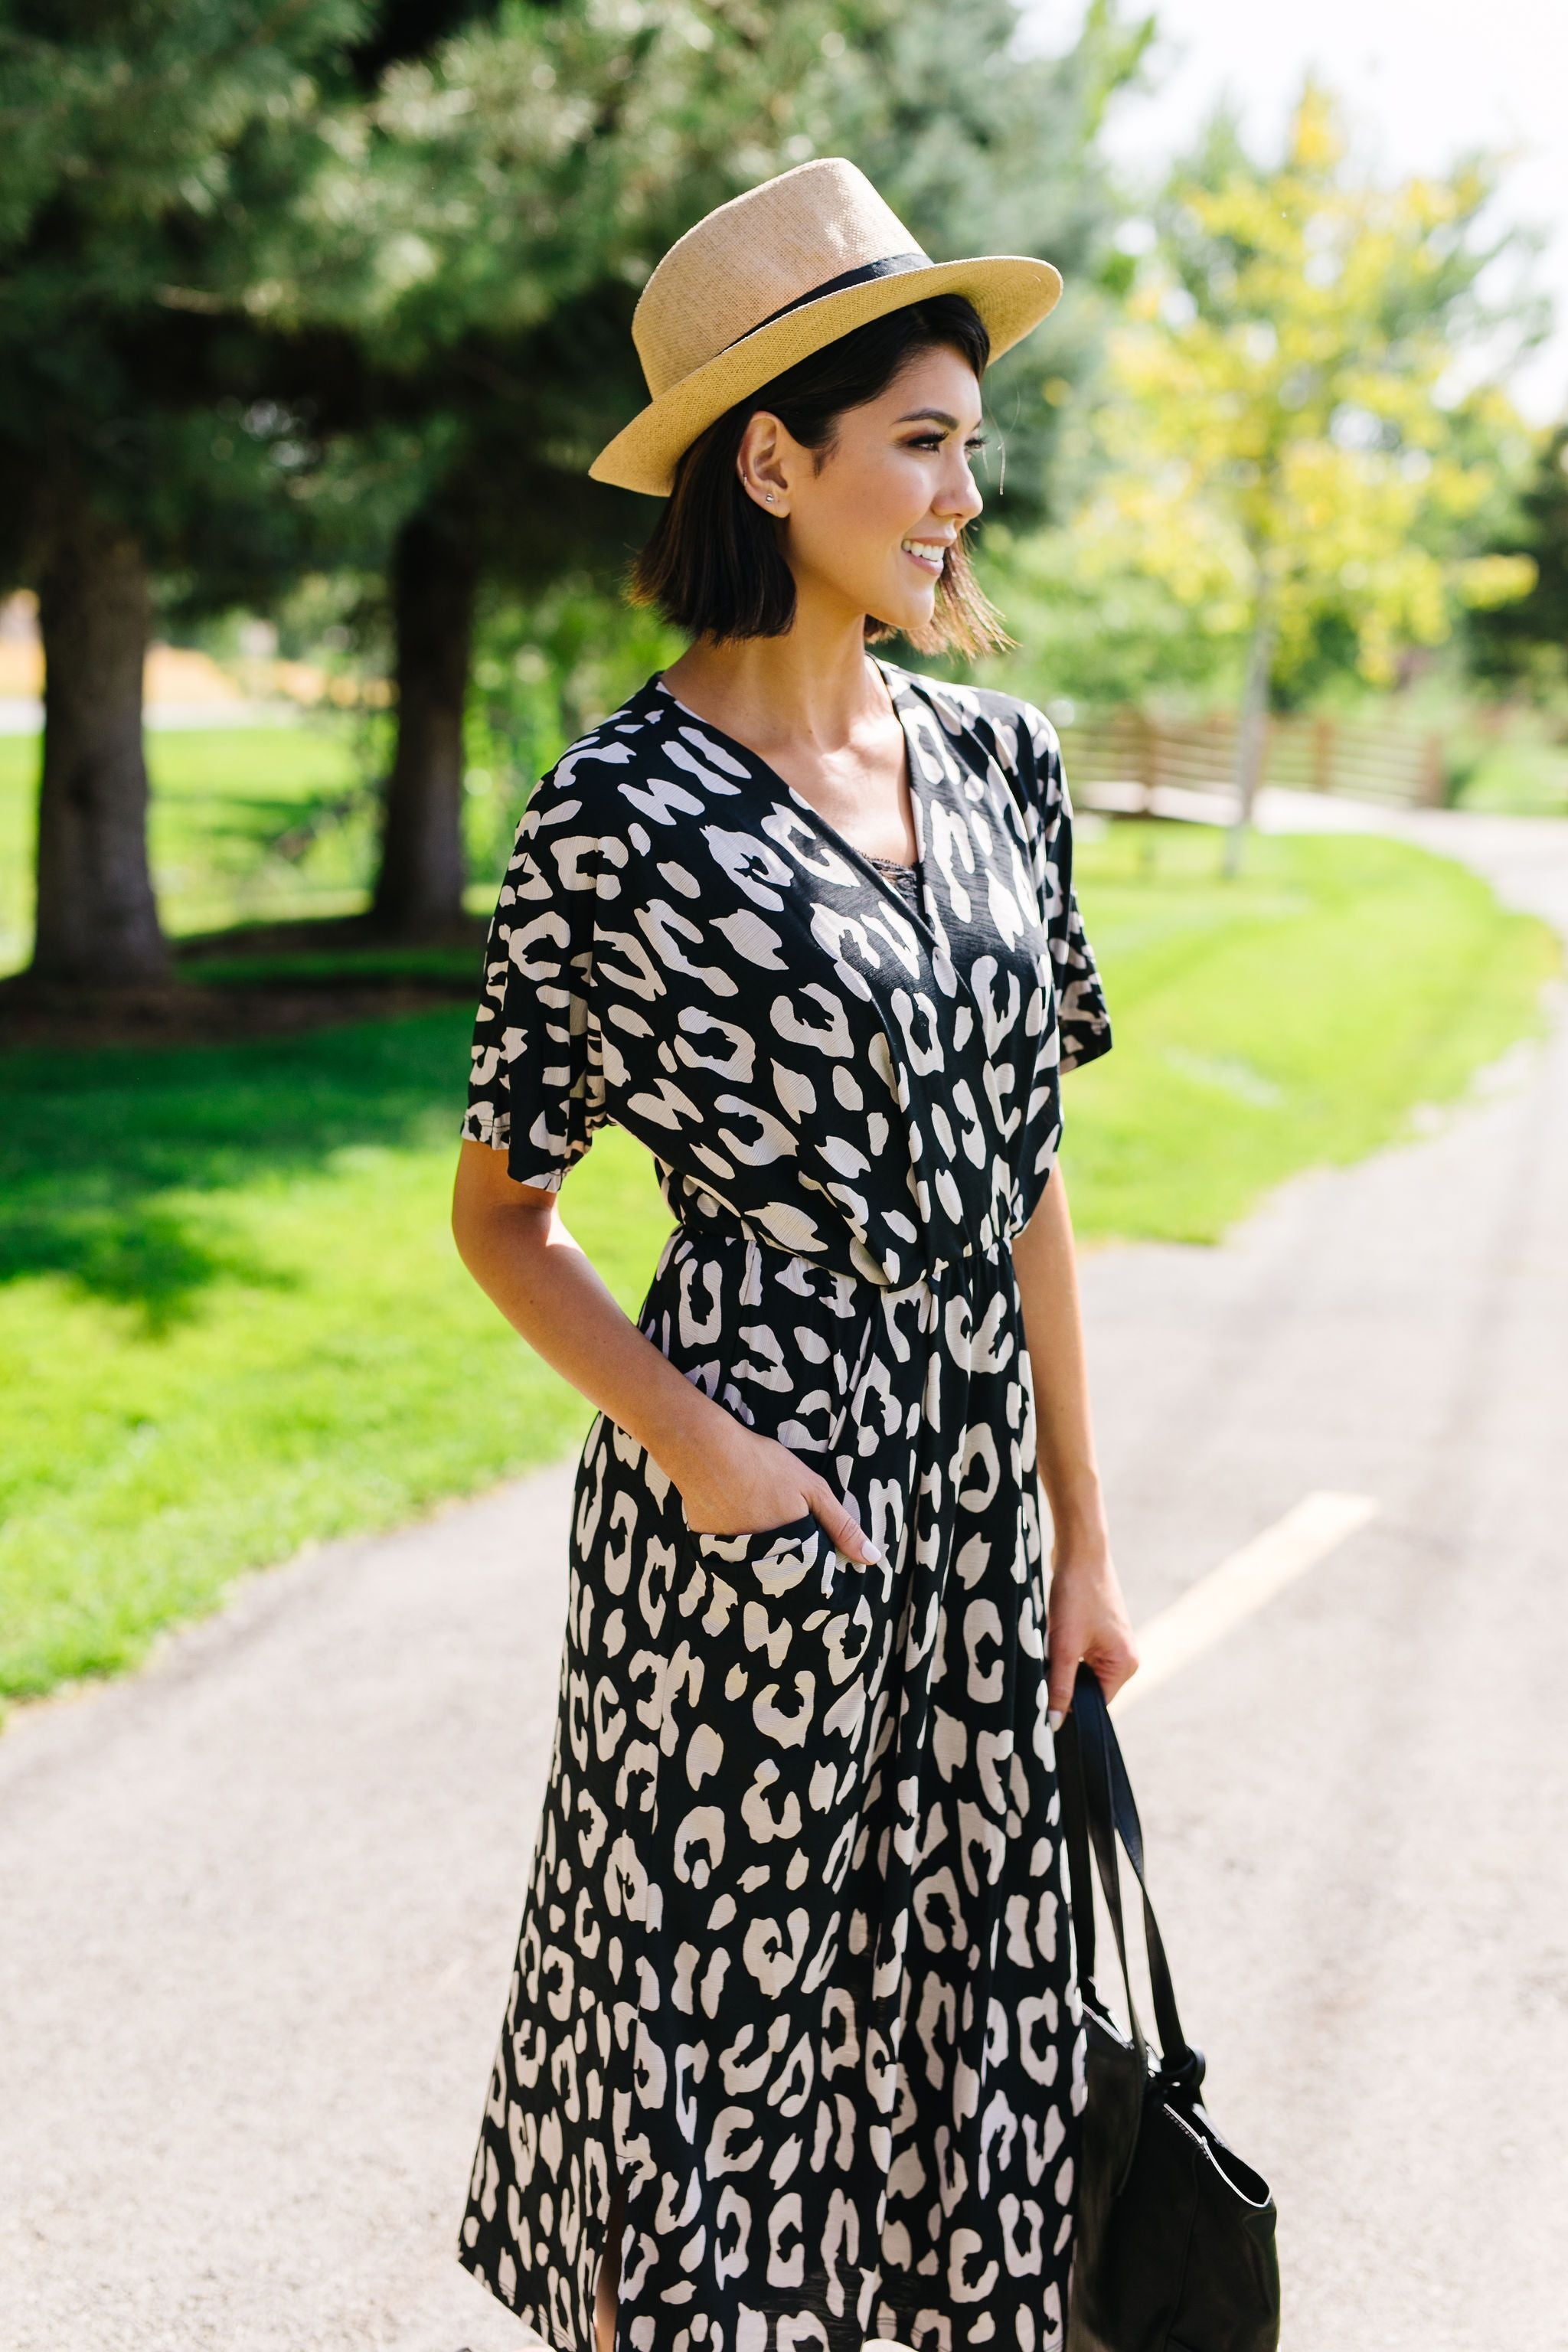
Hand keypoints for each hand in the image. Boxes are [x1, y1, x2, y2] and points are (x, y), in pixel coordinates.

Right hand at [672, 1416, 880, 1563]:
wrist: (705, 1451)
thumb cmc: (763, 1465)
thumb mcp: (813, 1490)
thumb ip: (842, 1526)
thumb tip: (873, 1560)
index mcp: (792, 1552)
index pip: (814, 1577)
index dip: (821, 1564)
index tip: (824, 1554)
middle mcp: (763, 1564)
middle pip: (786, 1576)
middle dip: (793, 1561)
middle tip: (786, 1527)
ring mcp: (734, 1560)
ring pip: (760, 1569)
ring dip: (767, 1556)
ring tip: (763, 1520)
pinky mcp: (712, 1551)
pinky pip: (734, 1559)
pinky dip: (741, 1546)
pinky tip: (739, 1518)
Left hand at [1046, 1530, 1138, 1724]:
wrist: (1079, 1549)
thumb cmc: (1076, 1594)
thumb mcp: (1063, 1646)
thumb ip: (1060, 1687)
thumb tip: (1055, 1724)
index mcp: (1126, 1665)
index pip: (1095, 1704)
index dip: (1068, 1705)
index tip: (1043, 1698)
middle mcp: (1125, 1657)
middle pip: (1087, 1688)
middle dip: (1063, 1681)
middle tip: (1043, 1665)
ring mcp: (1113, 1643)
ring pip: (1080, 1670)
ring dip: (1061, 1664)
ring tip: (1050, 1644)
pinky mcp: (1100, 1631)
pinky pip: (1079, 1653)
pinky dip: (1063, 1649)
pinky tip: (1053, 1633)